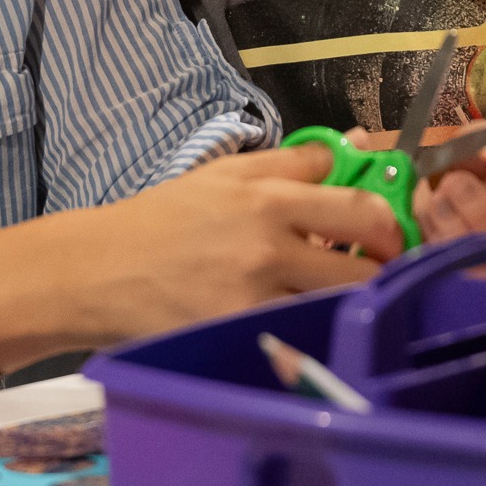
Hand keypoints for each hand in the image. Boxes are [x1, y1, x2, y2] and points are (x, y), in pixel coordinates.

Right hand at [0, 145, 397, 349]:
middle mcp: (269, 245)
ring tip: (342, 307)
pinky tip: (306, 333)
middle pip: (365, 262)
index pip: (360, 205)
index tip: (387, 239)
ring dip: (352, 307)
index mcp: (268, 198)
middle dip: (380, 272)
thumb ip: (291, 161)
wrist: (97, 271)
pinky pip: (301, 338)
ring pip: (340, 306)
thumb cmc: (161, 221)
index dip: (388, 225)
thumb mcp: (223, 174)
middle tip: (374, 279)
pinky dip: (314, 336)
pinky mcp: (239, 336)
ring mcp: (255, 296)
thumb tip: (355, 147)